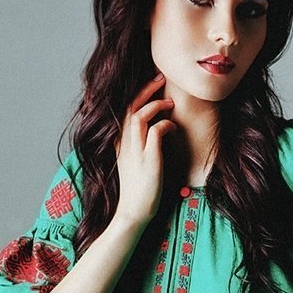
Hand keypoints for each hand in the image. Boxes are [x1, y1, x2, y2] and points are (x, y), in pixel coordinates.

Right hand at [115, 74, 176, 225]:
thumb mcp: (133, 164)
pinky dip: (166, 124)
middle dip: (146, 88)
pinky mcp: (148, 160)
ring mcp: (135, 151)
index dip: (138, 94)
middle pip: (131, 105)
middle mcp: (124, 143)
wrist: (133, 213)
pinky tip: (173, 127)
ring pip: (140, 114)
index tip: (152, 86)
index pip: (125, 110)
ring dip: (156, 104)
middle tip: (161, 79)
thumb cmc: (137, 190)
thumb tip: (154, 133)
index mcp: (120, 143)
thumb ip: (138, 147)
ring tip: (170, 102)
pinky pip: (156, 131)